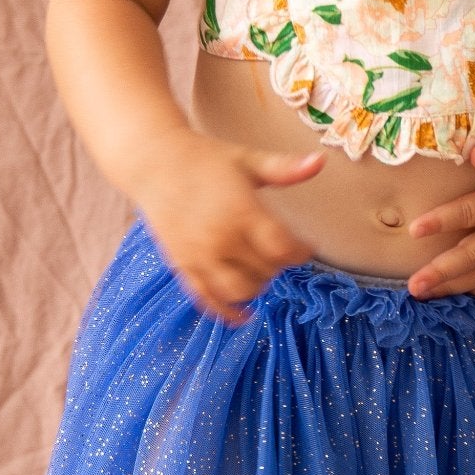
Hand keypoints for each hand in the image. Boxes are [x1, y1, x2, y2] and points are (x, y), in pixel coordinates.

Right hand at [132, 134, 323, 324]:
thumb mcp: (247, 160)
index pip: (282, 248)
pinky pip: (206, 299)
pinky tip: (244, 316)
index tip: (308, 247)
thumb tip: (320, 162)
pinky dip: (226, 312)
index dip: (302, 253)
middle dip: (280, 265)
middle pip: (265, 271)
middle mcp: (220, 238)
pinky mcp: (182, 266)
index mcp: (240, 210)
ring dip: (258, 287)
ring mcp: (199, 255)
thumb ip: (284, 168)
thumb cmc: (205, 159)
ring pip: (239, 291)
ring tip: (262, 272)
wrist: (153, 162)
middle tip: (281, 252)